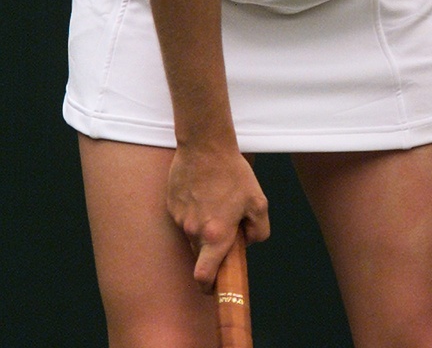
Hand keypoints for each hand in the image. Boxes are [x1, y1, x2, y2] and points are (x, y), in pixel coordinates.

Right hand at [167, 142, 269, 291]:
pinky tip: (204, 192)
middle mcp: (194, 231)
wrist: (206, 145)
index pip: (204, 276)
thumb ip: (259, 231)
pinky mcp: (171, 205)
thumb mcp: (258, 202)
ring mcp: (180, 218)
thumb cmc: (233, 173)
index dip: (208, 287)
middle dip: (212, 250)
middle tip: (226, 229)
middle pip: (200, 255)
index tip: (214, 286)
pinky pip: (184, 217)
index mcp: (216, 235)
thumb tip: (248, 243)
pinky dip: (194, 212)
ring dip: (203, 228)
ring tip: (216, 201)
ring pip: (192, 235)